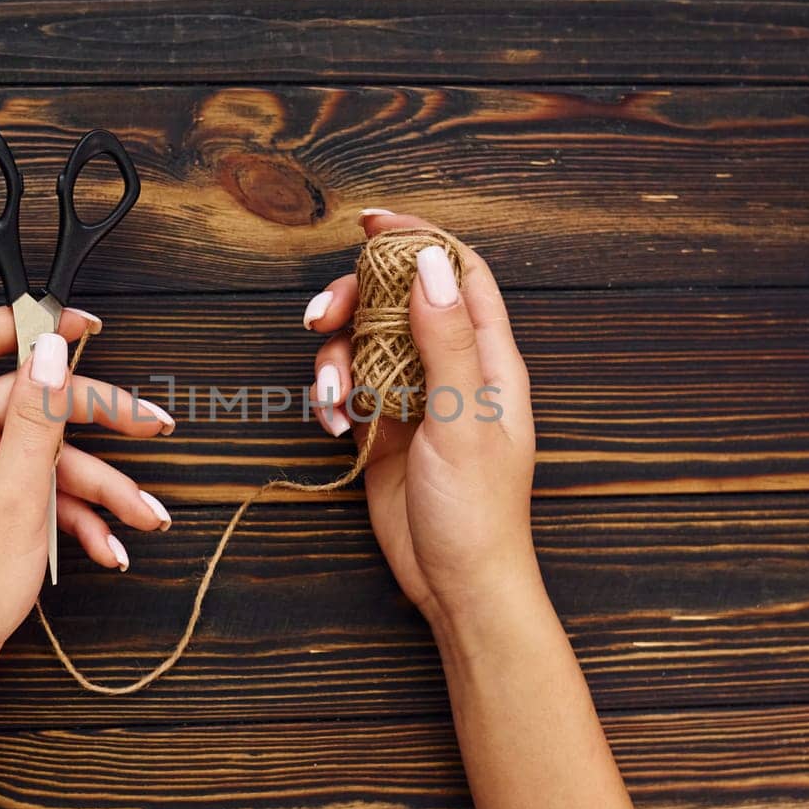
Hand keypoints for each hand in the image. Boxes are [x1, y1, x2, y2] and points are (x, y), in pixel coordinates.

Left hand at [0, 305, 175, 694]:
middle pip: (30, 403)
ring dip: (100, 486)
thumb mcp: (15, 497)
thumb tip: (48, 348)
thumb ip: (34, 416)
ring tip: (146, 516)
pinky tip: (110, 545)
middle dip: (97, 422)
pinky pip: (37, 488)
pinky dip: (75, 513)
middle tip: (153, 428)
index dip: (29, 324)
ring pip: (45, 454)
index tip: (83, 326)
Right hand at [304, 212, 536, 629]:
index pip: (458, 272)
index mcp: (489, 358)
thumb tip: (431, 262)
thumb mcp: (464, 420)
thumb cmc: (478, 511)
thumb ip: (448, 340)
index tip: (370, 224)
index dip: (419, 238)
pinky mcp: (385, 428)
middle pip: (398, 301)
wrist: (457, 584)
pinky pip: (350, 389)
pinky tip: (333, 427)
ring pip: (365, 344)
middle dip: (354, 302)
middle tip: (319, 318)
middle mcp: (452, 368)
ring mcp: (416, 397)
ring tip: (333, 401)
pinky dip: (333, 399)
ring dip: (336, 361)